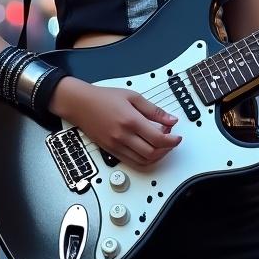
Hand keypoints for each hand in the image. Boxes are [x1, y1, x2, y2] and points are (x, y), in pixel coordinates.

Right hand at [52, 77, 181, 169]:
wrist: (80, 104)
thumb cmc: (103, 98)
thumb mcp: (132, 96)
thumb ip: (154, 110)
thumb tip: (171, 119)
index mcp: (130, 121)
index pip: (158, 139)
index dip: (172, 140)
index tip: (177, 136)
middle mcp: (123, 136)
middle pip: (152, 153)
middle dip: (166, 149)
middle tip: (170, 139)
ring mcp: (116, 146)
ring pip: (143, 161)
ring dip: (157, 156)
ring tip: (160, 144)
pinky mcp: (111, 151)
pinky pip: (132, 162)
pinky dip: (144, 160)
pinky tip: (148, 149)